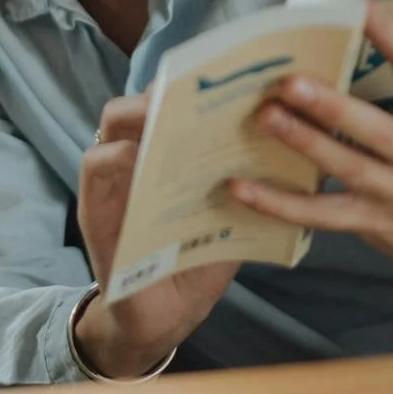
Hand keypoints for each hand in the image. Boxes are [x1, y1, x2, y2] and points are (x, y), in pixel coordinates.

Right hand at [74, 95, 238, 377]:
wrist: (163, 319)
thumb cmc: (197, 264)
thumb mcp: (231, 219)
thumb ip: (249, 187)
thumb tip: (298, 153)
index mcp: (169, 156)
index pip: (174, 103)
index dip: (194, 85)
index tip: (227, 74)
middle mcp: (137, 158)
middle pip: (143, 99)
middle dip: (167, 89)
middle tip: (199, 90)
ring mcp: (112, 180)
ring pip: (112, 122)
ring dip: (141, 113)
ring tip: (171, 116)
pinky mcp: (94, 205)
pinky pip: (96, 164)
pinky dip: (119, 155)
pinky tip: (145, 159)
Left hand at [229, 3, 392, 284]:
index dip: (387, 32)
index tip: (352, 1)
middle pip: (374, 128)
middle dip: (330, 106)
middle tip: (289, 83)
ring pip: (345, 167)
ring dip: (301, 143)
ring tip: (263, 117)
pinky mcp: (371, 221)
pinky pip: (320, 214)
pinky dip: (278, 204)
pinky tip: (239, 187)